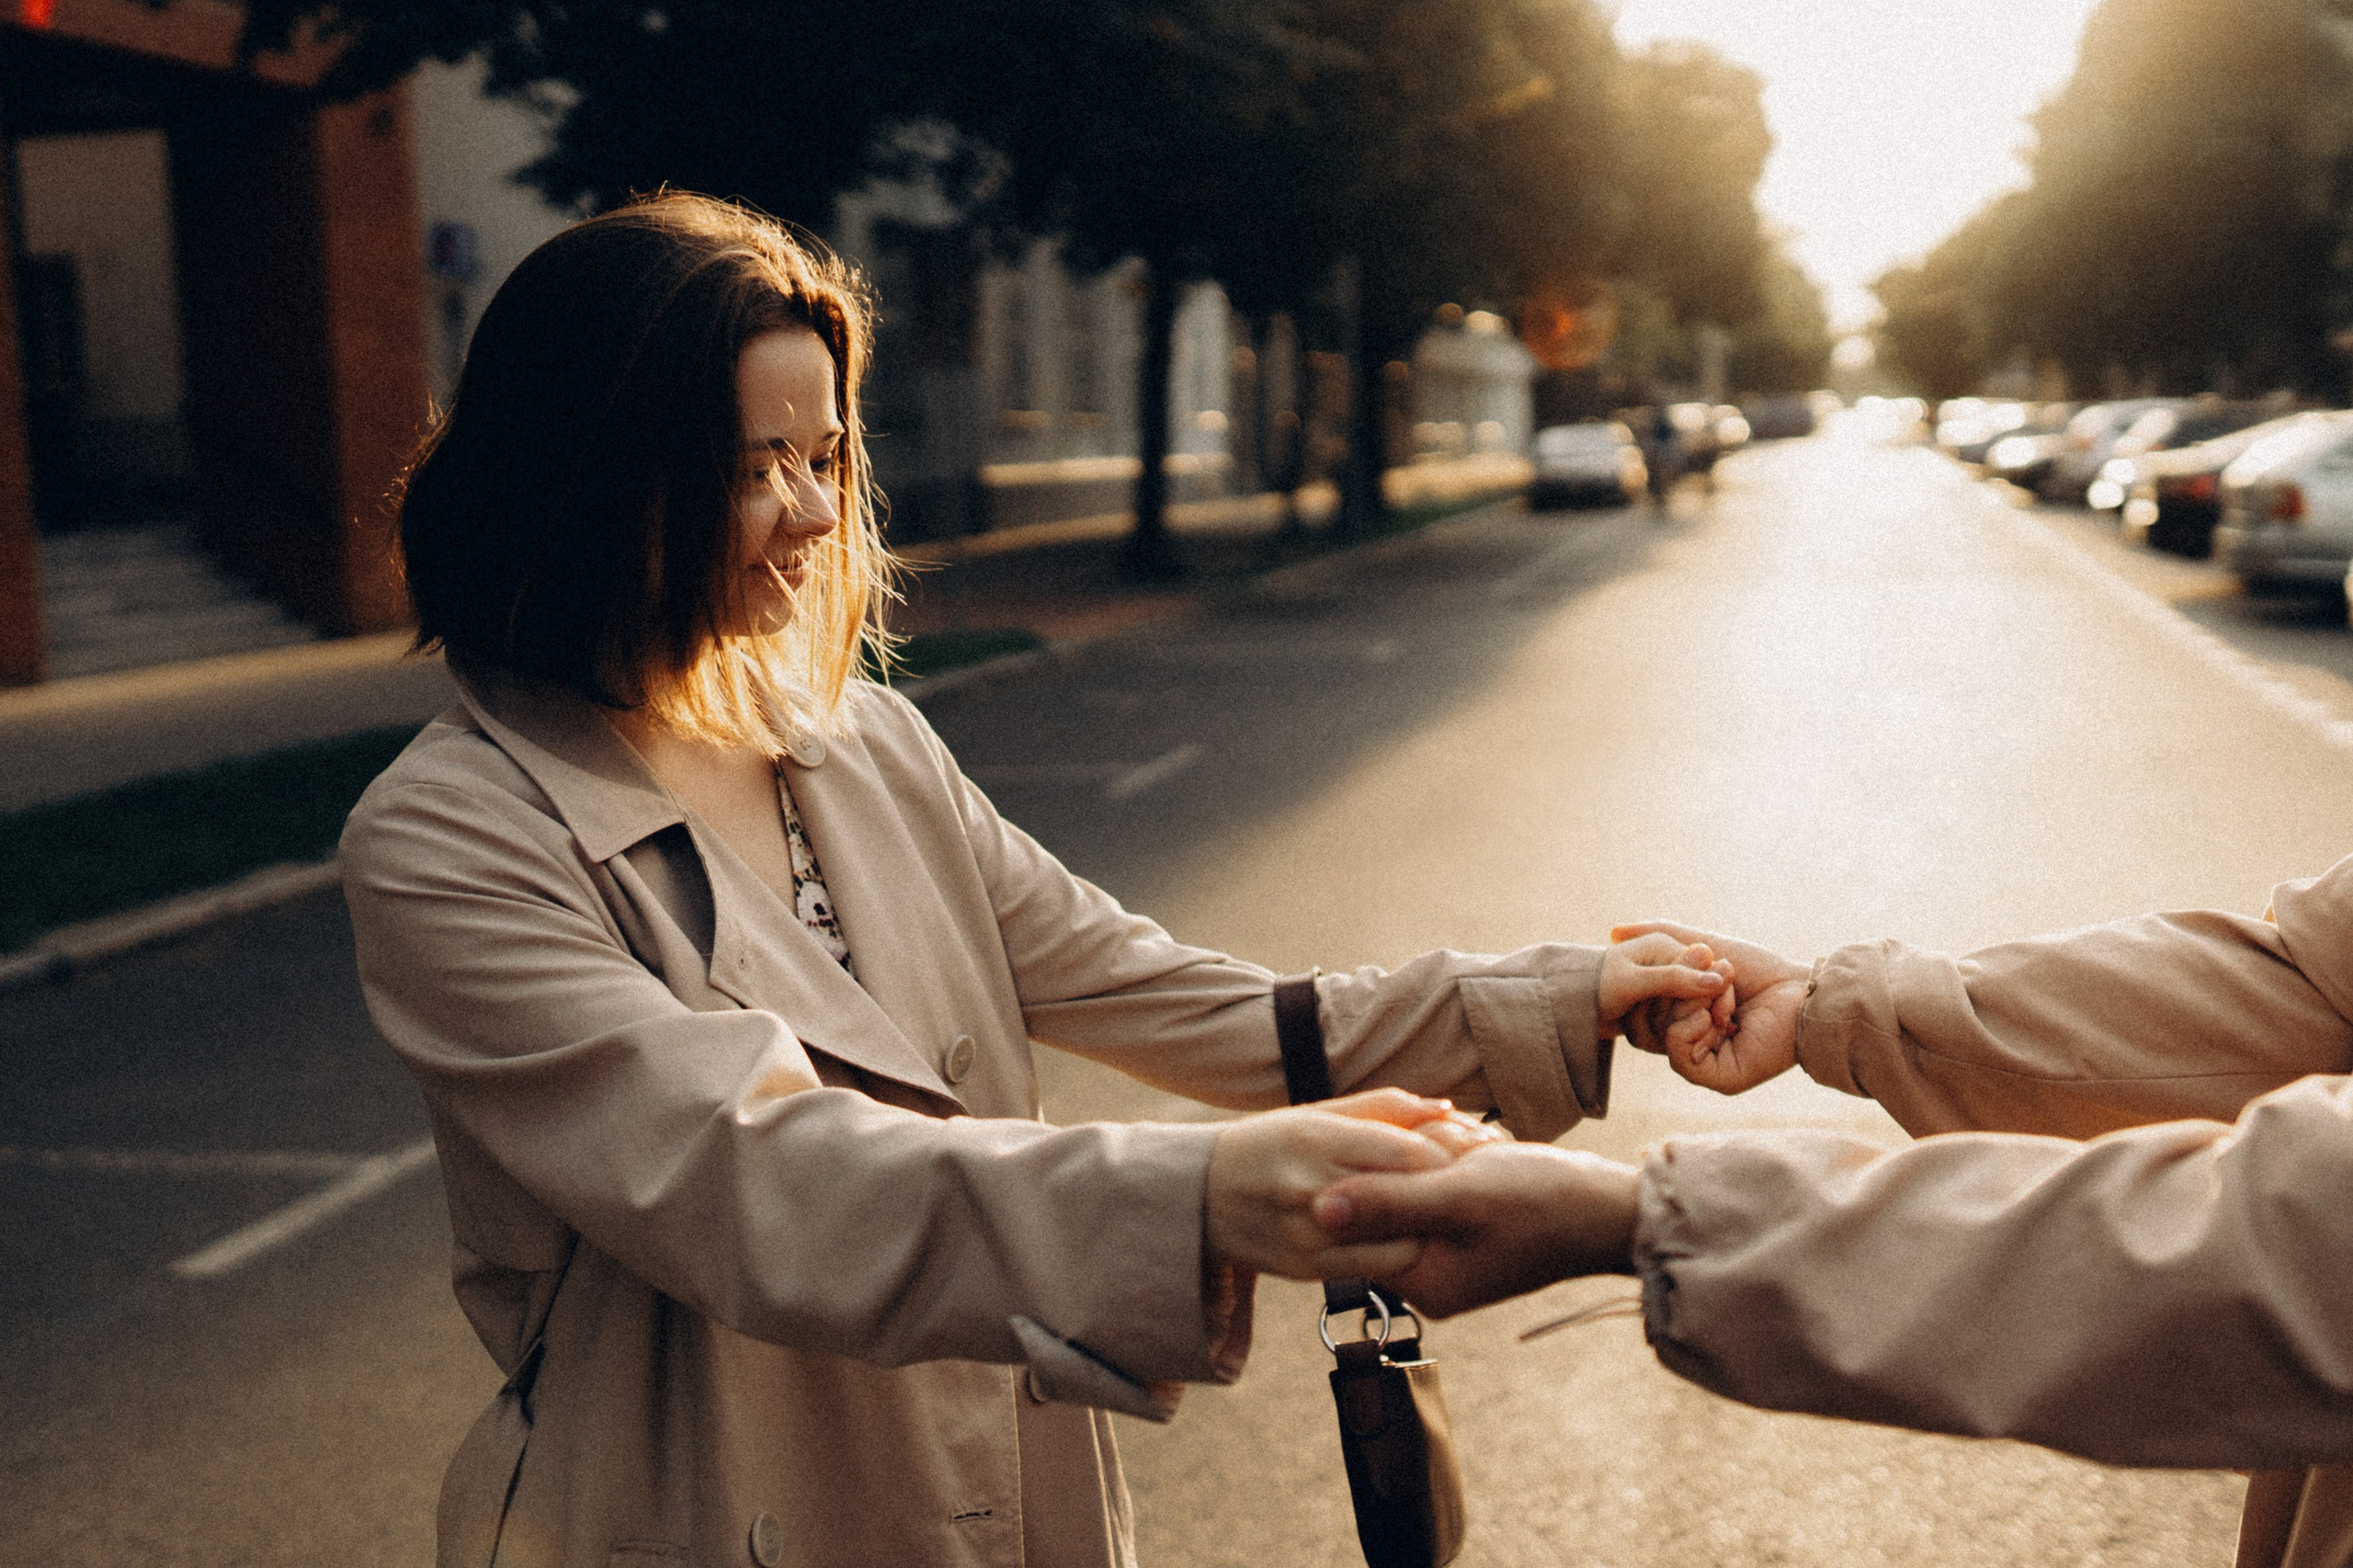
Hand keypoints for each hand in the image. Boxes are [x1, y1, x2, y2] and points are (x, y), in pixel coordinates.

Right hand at [1205, 1090, 1459, 1279]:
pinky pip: (1379, 1269)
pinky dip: (1401, 1253)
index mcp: (1317, 1138)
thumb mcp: (1318, 1113)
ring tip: (1432, 1214)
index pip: (1409, 1153)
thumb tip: (1446, 1109)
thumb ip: (1384, 1108)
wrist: (1198, 1197)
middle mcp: (1311, 1187)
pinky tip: (1401, 1237)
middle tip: (1460, 1186)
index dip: (1448, 1156)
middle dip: (1445, 1192)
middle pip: (1410, 1197)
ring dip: (1427, 1229)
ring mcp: (1308, 1234)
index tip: (1461, 1155)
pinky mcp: (1307, 1269)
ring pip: (1402, 1243)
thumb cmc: (1270, 1144)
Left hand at [1312, 1143, 1641, 1316]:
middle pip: (1385, 1201)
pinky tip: (1489, 1155)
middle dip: (1423, 1165)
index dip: (1381, 1177)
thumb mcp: (1459, 1197)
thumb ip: (1386, 1204)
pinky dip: (1461, 1160)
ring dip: (1446, 1156)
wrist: (1612, 1209)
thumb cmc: (1543, 1203)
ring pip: (1412, 1182)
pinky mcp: (1463, 1227)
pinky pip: (1439, 1181)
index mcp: (1420, 1283)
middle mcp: (1427, 1277)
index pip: (1358, 1228)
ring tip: (1485, 1157)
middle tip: (1470, 1161)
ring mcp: (1446, 1252)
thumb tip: (1313, 1211)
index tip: (1430, 1162)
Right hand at [1613, 921, 1809, 1094]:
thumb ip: (1660, 936)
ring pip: (1661, 1036)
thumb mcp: (1701, 946)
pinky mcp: (1715, 1079)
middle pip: (1646, 1019)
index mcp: (1683, 1016)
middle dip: (1678, 986)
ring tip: (1727, 990)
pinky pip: (1679, 1057)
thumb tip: (1612, 933)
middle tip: (1718, 970)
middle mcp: (1689, 1041)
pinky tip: (1719, 1015)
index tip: (1689, 957)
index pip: (1642, 1006)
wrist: (1801, 991)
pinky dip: (1692, 1028)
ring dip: (1692, 1004)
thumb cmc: (1759, 969)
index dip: (1655, 980)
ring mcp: (1701, 1062)